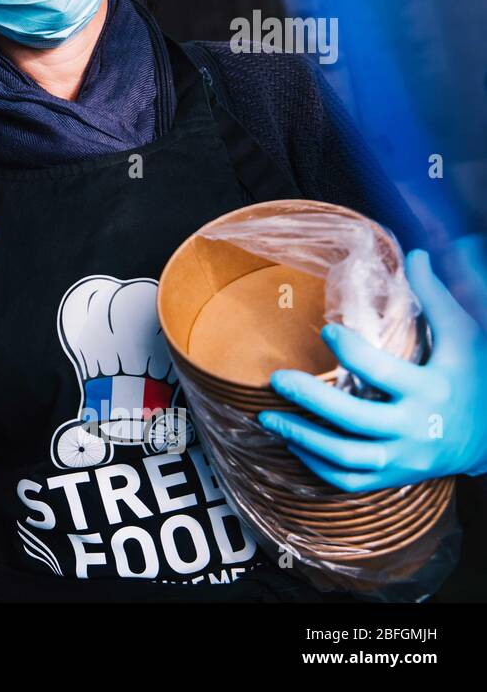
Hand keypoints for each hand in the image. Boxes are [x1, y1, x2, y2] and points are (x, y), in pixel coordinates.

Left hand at [259, 238, 486, 491]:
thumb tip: (418, 254)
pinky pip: (349, 481)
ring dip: (302, 438)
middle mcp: (415, 428)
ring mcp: (404, 458)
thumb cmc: (474, 377)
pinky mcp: (394, 477)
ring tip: (268, 416)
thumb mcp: (464, 337)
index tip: (326, 330)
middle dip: (310, 400)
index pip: (383, 372)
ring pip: (346, 457)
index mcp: (431, 389)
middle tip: (277, 378)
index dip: (351, 350)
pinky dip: (317, 466)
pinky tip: (293, 443)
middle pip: (354, 420)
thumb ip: (437, 297)